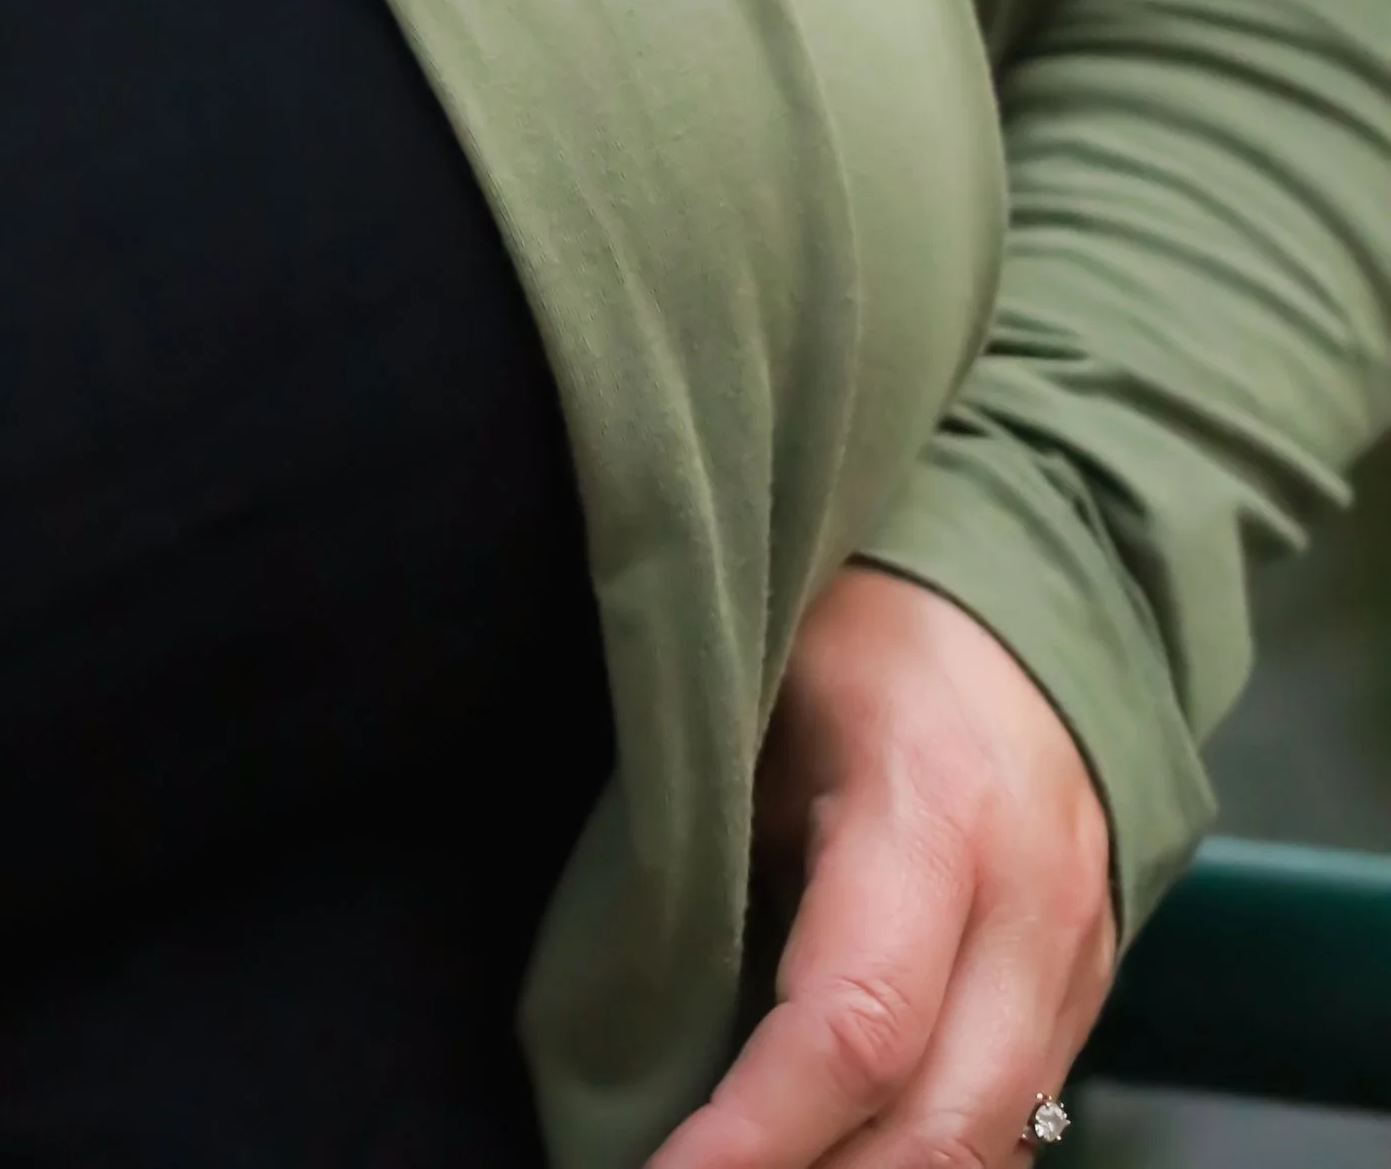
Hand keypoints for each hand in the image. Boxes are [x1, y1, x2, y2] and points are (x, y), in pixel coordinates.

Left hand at [648, 566, 1117, 1168]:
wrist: (1026, 600)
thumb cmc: (861, 634)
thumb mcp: (766, 693)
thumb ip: (716, 842)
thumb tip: (627, 1006)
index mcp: (935, 810)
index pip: (855, 1024)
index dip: (753, 1136)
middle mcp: (1030, 906)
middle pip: (940, 1130)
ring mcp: (1076, 962)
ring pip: (987, 1151)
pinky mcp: (1086, 997)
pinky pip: (1010, 1128)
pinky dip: (919, 1164)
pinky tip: (830, 1156)